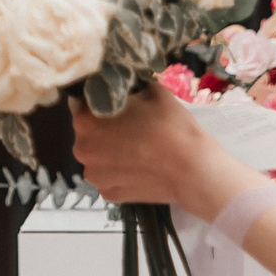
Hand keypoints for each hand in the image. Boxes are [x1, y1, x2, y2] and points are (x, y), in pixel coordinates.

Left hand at [70, 80, 256, 219]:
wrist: (193, 169)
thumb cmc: (171, 125)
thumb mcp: (151, 90)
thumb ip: (129, 85)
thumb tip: (124, 81)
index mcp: (85, 120)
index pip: (82, 102)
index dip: (99, 100)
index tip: (116, 103)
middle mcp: (82, 149)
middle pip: (88, 131)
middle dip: (103, 126)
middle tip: (130, 125)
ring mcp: (94, 175)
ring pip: (97, 156)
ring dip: (109, 150)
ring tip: (136, 147)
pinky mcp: (108, 194)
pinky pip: (108, 176)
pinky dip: (119, 172)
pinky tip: (138, 166)